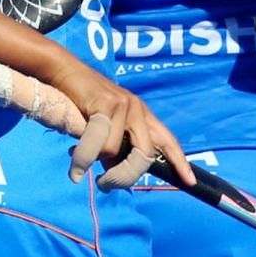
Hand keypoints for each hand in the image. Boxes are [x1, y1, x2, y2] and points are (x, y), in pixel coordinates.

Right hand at [46, 60, 195, 190]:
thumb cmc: (83, 102)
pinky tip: (76, 167)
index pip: (167, 140)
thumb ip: (116, 149)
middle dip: (126, 176)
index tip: (190, 182)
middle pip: (145, 154)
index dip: (180, 162)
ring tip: (81, 156)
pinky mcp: (107, 104)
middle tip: (106, 184)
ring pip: (116, 152)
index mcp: (142, 115)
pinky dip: (85, 158)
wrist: (65, 72)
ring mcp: (124, 105)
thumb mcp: (105, 127)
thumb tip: (115, 177)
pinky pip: (99, 144)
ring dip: (96, 160)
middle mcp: (138, 109)